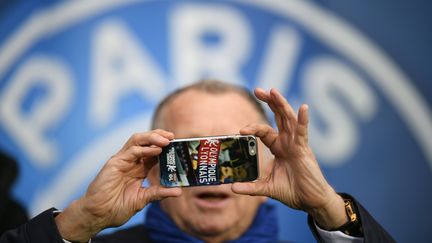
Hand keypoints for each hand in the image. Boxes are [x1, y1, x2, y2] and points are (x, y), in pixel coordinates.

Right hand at [55, 130, 181, 241]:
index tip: (177, 144)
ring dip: (152, 137)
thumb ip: (159, 193)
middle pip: (145, 141)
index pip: (153, 151)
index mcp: (138, 169)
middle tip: (173, 137)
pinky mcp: (114, 164)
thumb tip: (178, 191)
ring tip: (166, 140)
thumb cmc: (117, 208)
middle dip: (159, 136)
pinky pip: (131, 151)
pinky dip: (144, 149)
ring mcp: (122, 161)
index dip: (164, 146)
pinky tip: (156, 150)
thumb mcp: (143, 199)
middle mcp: (131, 162)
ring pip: (137, 140)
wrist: (98, 215)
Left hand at [232, 88, 346, 229]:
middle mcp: (287, 142)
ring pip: (288, 119)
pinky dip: (303, 120)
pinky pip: (303, 132)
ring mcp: (297, 144)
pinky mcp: (304, 149)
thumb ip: (250, 187)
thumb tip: (231, 188)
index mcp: (279, 147)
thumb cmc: (292, 191)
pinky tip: (304, 108)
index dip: (253, 127)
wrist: (309, 201)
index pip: (264, 131)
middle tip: (258, 90)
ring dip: (281, 104)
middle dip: (269, 102)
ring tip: (273, 91)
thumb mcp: (267, 188)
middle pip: (278, 116)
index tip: (241, 130)